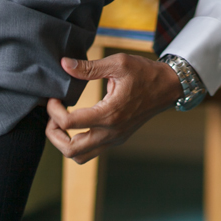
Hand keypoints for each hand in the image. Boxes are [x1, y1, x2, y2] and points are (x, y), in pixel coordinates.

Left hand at [46, 54, 182, 163]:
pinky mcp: (116, 140)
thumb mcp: (118, 63)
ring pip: (80, 157)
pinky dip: (77, 144)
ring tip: (61, 124)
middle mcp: (111, 133)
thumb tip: (64, 64)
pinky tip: (76, 125)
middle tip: (52, 116)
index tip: (53, 98)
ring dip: (64, 144)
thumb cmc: (144, 73)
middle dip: (53, 135)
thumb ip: (89, 67)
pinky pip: (91, 152)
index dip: (53, 111)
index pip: (70, 123)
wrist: (167, 88)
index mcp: (110, 114)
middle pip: (71, 150)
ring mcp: (115, 139)